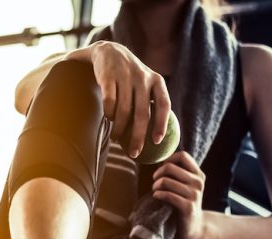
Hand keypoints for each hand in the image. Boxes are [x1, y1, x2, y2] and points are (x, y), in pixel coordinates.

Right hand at [66, 41, 170, 157]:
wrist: (108, 51)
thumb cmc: (130, 77)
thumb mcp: (146, 83)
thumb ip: (152, 102)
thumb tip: (158, 137)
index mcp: (156, 80)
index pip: (163, 105)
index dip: (161, 124)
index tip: (157, 142)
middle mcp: (143, 77)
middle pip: (142, 113)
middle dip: (138, 137)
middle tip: (135, 154)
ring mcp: (125, 76)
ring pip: (124, 111)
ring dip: (120, 129)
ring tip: (117, 139)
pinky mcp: (108, 76)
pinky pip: (109, 102)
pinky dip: (109, 114)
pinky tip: (108, 120)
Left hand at [151, 151, 206, 238]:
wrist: (194, 227)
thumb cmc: (184, 202)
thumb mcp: (185, 185)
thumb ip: (178, 172)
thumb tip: (161, 159)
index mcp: (198, 174)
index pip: (182, 156)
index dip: (168, 160)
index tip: (162, 170)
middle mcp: (198, 182)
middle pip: (170, 167)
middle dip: (157, 174)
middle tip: (155, 182)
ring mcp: (194, 195)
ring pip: (166, 181)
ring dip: (155, 186)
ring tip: (155, 191)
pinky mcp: (188, 207)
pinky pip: (167, 195)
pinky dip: (158, 195)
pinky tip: (157, 197)